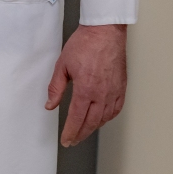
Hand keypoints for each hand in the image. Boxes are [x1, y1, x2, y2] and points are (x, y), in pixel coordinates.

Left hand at [46, 23, 126, 146]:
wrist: (105, 32)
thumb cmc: (84, 45)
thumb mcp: (62, 65)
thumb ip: (56, 88)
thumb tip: (50, 105)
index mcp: (86, 90)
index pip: (77, 118)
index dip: (71, 132)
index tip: (66, 140)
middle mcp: (102, 94)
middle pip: (92, 122)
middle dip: (81, 134)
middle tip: (72, 141)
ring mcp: (114, 92)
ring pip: (105, 118)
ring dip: (94, 128)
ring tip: (83, 132)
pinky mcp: (122, 87)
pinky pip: (116, 109)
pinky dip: (108, 118)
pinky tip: (101, 119)